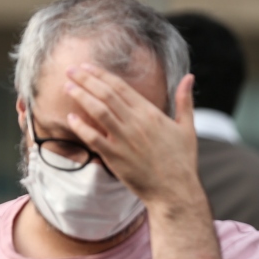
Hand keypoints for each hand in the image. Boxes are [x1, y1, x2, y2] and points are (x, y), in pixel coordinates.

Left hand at [62, 64, 202, 207]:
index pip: (121, 87)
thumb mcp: (187, 127)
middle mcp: (136, 123)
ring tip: (68, 87)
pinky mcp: (116, 157)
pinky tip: (71, 117)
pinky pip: (93, 138)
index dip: (102, 75)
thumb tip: (190, 77)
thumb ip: (185, 101)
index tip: (87, 67)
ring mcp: (124, 140)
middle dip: (86, 79)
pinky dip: (81, 127)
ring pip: (98, 111)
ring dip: (81, 97)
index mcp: (151, 114)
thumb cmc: (183, 160)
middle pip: (106, 94)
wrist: (176, 191)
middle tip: (70, 70)